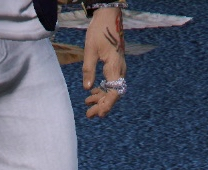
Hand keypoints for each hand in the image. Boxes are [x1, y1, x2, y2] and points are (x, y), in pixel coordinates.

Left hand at [83, 5, 125, 120]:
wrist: (108, 16)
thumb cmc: (100, 31)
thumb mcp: (90, 50)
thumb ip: (88, 70)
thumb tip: (87, 89)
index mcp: (115, 66)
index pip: (114, 91)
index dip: (107, 104)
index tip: (100, 114)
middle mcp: (120, 69)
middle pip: (113, 93)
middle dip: (102, 105)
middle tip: (89, 115)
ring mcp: (119, 68)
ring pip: (112, 89)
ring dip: (101, 99)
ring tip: (88, 106)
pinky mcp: (115, 66)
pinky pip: (111, 82)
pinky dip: (102, 90)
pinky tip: (92, 93)